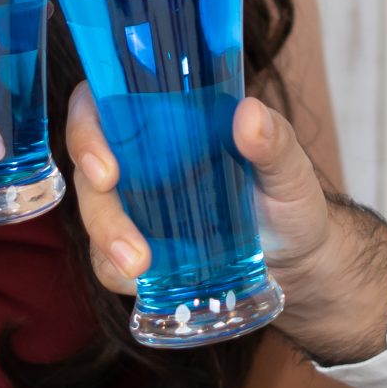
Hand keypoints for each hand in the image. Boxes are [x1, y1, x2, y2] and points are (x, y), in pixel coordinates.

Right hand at [66, 84, 386, 364]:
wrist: (299, 264)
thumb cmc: (292, 202)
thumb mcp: (292, 171)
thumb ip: (275, 141)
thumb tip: (249, 114)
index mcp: (168, 120)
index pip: (102, 104)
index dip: (87, 129)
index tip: (105, 167)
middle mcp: (142, 159)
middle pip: (89, 170)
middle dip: (100, 207)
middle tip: (130, 241)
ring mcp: (136, 206)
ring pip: (93, 217)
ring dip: (108, 243)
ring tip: (141, 268)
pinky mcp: (137, 249)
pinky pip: (106, 260)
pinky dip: (118, 272)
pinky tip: (143, 283)